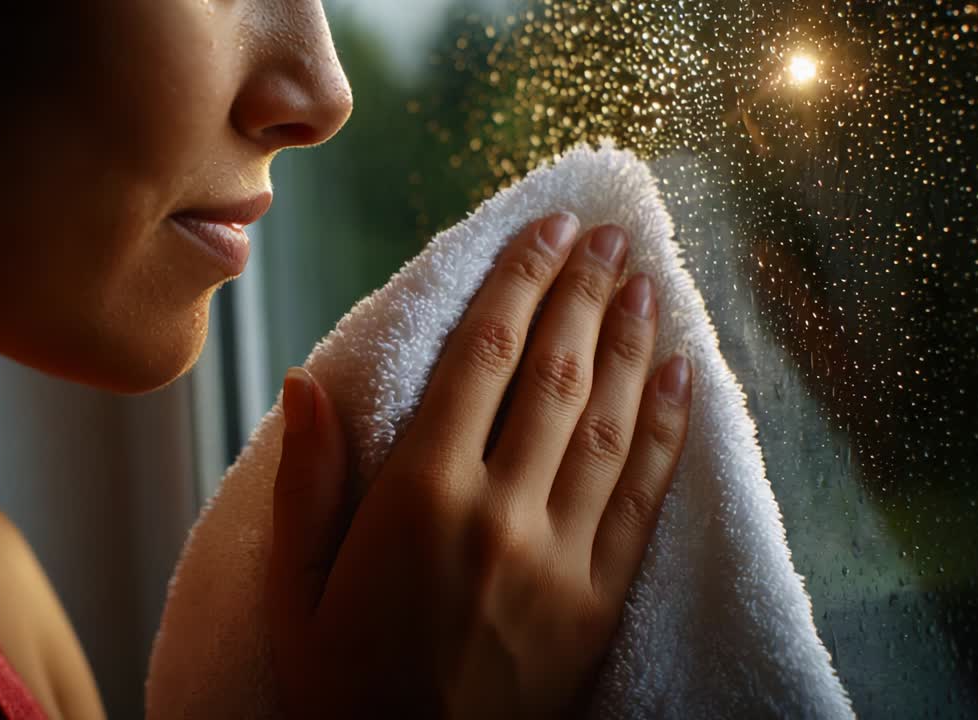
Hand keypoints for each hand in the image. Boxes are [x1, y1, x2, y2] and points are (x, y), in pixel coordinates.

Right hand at [265, 214, 692, 717]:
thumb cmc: (339, 686)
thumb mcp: (294, 589)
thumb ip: (307, 482)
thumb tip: (306, 381)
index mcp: (418, 499)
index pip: (482, 359)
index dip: (520, 282)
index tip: (547, 226)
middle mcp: (499, 514)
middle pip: (556, 375)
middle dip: (584, 293)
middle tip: (609, 233)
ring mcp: (560, 559)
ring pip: (610, 424)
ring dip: (632, 343)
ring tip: (647, 280)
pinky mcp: (598, 602)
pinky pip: (643, 499)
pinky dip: (669, 431)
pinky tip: (684, 375)